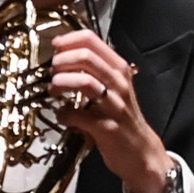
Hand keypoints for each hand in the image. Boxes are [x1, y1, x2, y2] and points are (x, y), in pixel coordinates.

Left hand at [44, 26, 172, 192]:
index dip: (68, 40)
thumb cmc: (123, 119)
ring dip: (61, 82)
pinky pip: (78, 115)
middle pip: (86, 56)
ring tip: (53, 89)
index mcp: (119, 69)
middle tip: (52, 70)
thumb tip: (65, 57)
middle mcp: (119, 83)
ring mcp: (115, 105)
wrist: (141, 152)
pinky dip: (64, 114)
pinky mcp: (107, 127)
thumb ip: (96, 71)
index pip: (92, 40)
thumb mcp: (115, 88)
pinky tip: (62, 115)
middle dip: (62, 60)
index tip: (55, 46)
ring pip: (84, 81)